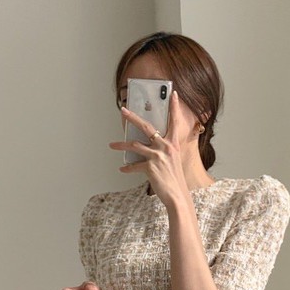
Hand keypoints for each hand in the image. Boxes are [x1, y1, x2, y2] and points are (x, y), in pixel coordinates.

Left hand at [108, 90, 191, 205]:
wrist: (177, 196)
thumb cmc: (175, 180)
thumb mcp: (173, 161)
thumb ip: (164, 150)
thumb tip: (149, 145)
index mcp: (173, 144)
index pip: (174, 121)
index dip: (175, 107)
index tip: (174, 94)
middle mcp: (166, 147)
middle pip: (146, 126)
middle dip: (132, 117)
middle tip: (123, 110)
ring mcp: (157, 156)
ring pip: (134, 145)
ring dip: (121, 144)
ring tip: (112, 145)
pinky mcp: (150, 167)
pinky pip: (134, 165)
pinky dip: (127, 168)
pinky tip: (122, 169)